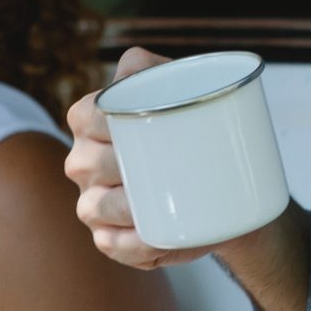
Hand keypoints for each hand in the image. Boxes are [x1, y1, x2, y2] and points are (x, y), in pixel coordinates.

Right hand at [65, 47, 219, 271]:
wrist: (226, 183)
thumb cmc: (193, 128)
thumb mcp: (179, 88)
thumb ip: (151, 68)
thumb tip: (134, 64)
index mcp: (90, 124)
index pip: (84, 116)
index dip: (105, 120)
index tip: (145, 121)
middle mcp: (84, 164)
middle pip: (87, 164)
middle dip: (123, 166)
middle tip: (171, 163)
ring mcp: (94, 204)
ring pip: (96, 207)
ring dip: (129, 209)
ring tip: (168, 204)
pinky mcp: (111, 239)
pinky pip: (112, 245)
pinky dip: (134, 246)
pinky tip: (157, 241)